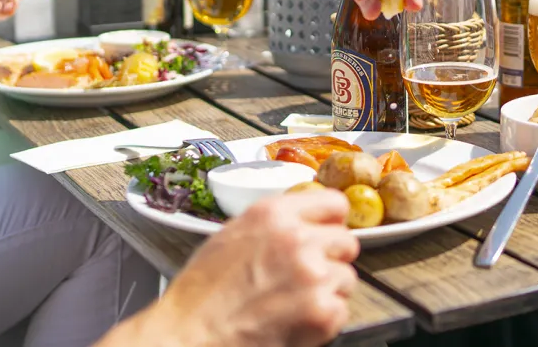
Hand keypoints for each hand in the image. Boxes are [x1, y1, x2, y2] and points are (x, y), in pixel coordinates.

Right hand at [129, 190, 359, 346]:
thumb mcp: (233, 235)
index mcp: (274, 214)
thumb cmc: (202, 293)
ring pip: (347, 278)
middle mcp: (298, 238)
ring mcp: (314, 275)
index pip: (334, 203)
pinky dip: (324, 321)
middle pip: (346, 241)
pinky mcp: (322, 311)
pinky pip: (341, 310)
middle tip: (305, 278)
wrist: (190, 336)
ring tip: (294, 304)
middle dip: (330, 260)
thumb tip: (306, 221)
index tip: (326, 234)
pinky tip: (296, 322)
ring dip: (328, 292)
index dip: (331, 223)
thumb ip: (275, 223)